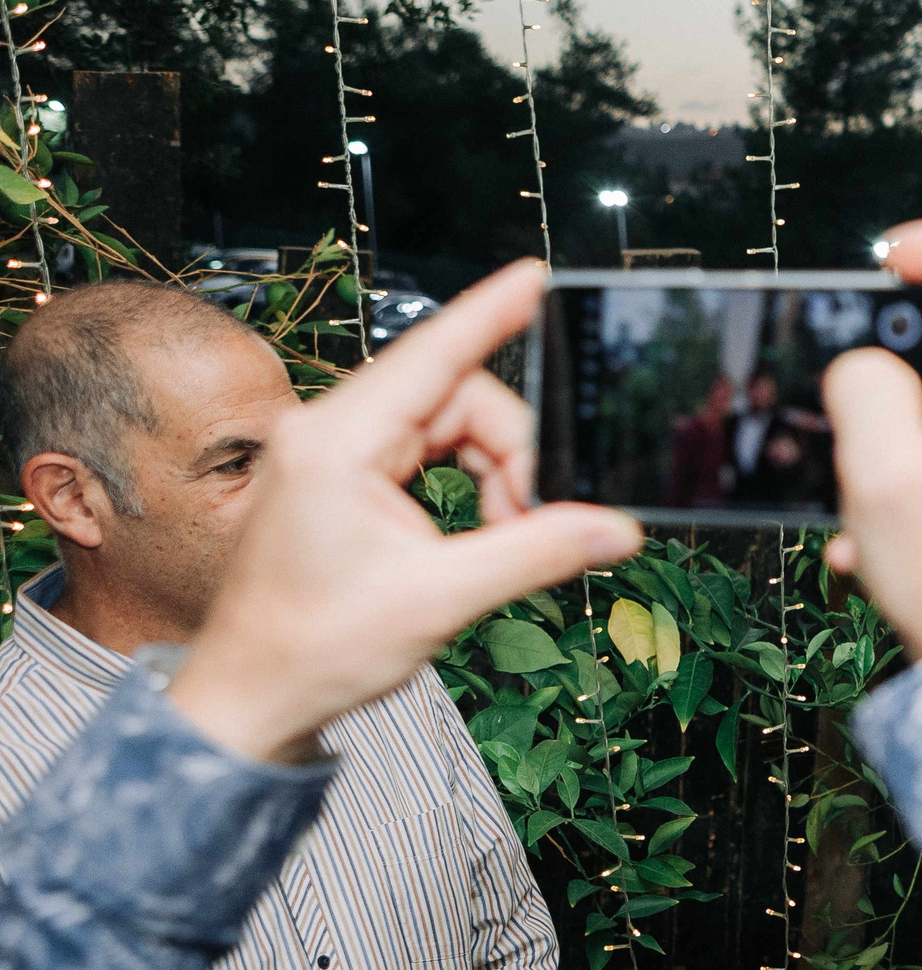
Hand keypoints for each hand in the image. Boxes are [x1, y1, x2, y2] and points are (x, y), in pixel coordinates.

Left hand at [167, 259, 642, 763]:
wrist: (257, 692)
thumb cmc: (320, 647)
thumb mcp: (443, 598)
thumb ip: (537, 552)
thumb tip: (617, 530)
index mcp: (337, 442)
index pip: (432, 354)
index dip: (489, 313)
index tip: (532, 277)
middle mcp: (329, 432)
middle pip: (457, 400)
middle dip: (513, 455)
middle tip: (539, 522)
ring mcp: (334, 454)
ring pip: (449, 428)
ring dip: (495, 475)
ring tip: (508, 537)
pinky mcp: (344, 479)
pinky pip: (428, 454)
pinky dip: (470, 487)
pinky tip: (482, 531)